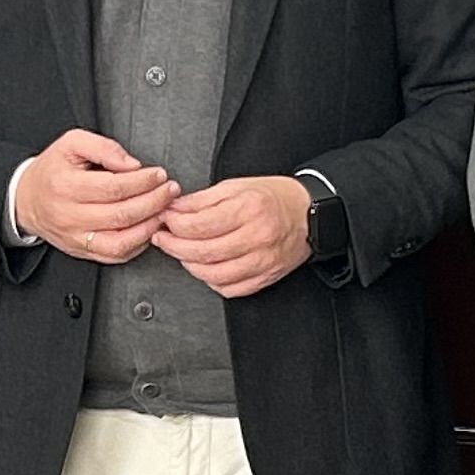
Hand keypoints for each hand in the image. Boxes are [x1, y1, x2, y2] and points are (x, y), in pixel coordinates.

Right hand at [16, 129, 174, 264]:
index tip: (159, 175)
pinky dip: (138, 245)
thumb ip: (103, 147)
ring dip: (149, 227)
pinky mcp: (83, 251)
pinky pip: (115, 256)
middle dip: (153, 203)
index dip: (142, 182)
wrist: (27, 199)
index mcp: (66, 186)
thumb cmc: (52, 171)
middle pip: (121, 215)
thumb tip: (131, 165)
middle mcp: (70, 216)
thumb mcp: (72, 144)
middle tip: (170, 191)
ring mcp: (77, 238)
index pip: (113, 188)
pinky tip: (148, 229)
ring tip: (163, 211)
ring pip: (120, 241)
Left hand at [152, 176, 313, 298]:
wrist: (311, 214)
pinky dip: (211, 280)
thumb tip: (175, 208)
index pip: (199, 225)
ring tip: (182, 252)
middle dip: (173, 246)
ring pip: (212, 274)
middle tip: (163, 238)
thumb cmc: (276, 198)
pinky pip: (229, 288)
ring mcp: (262, 261)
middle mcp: (257, 237)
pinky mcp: (265, 278)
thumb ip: (203, 199)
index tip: (165, 220)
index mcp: (249, 209)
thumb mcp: (237, 186)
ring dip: (189, 265)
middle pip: (202, 251)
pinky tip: (206, 266)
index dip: (174, 224)